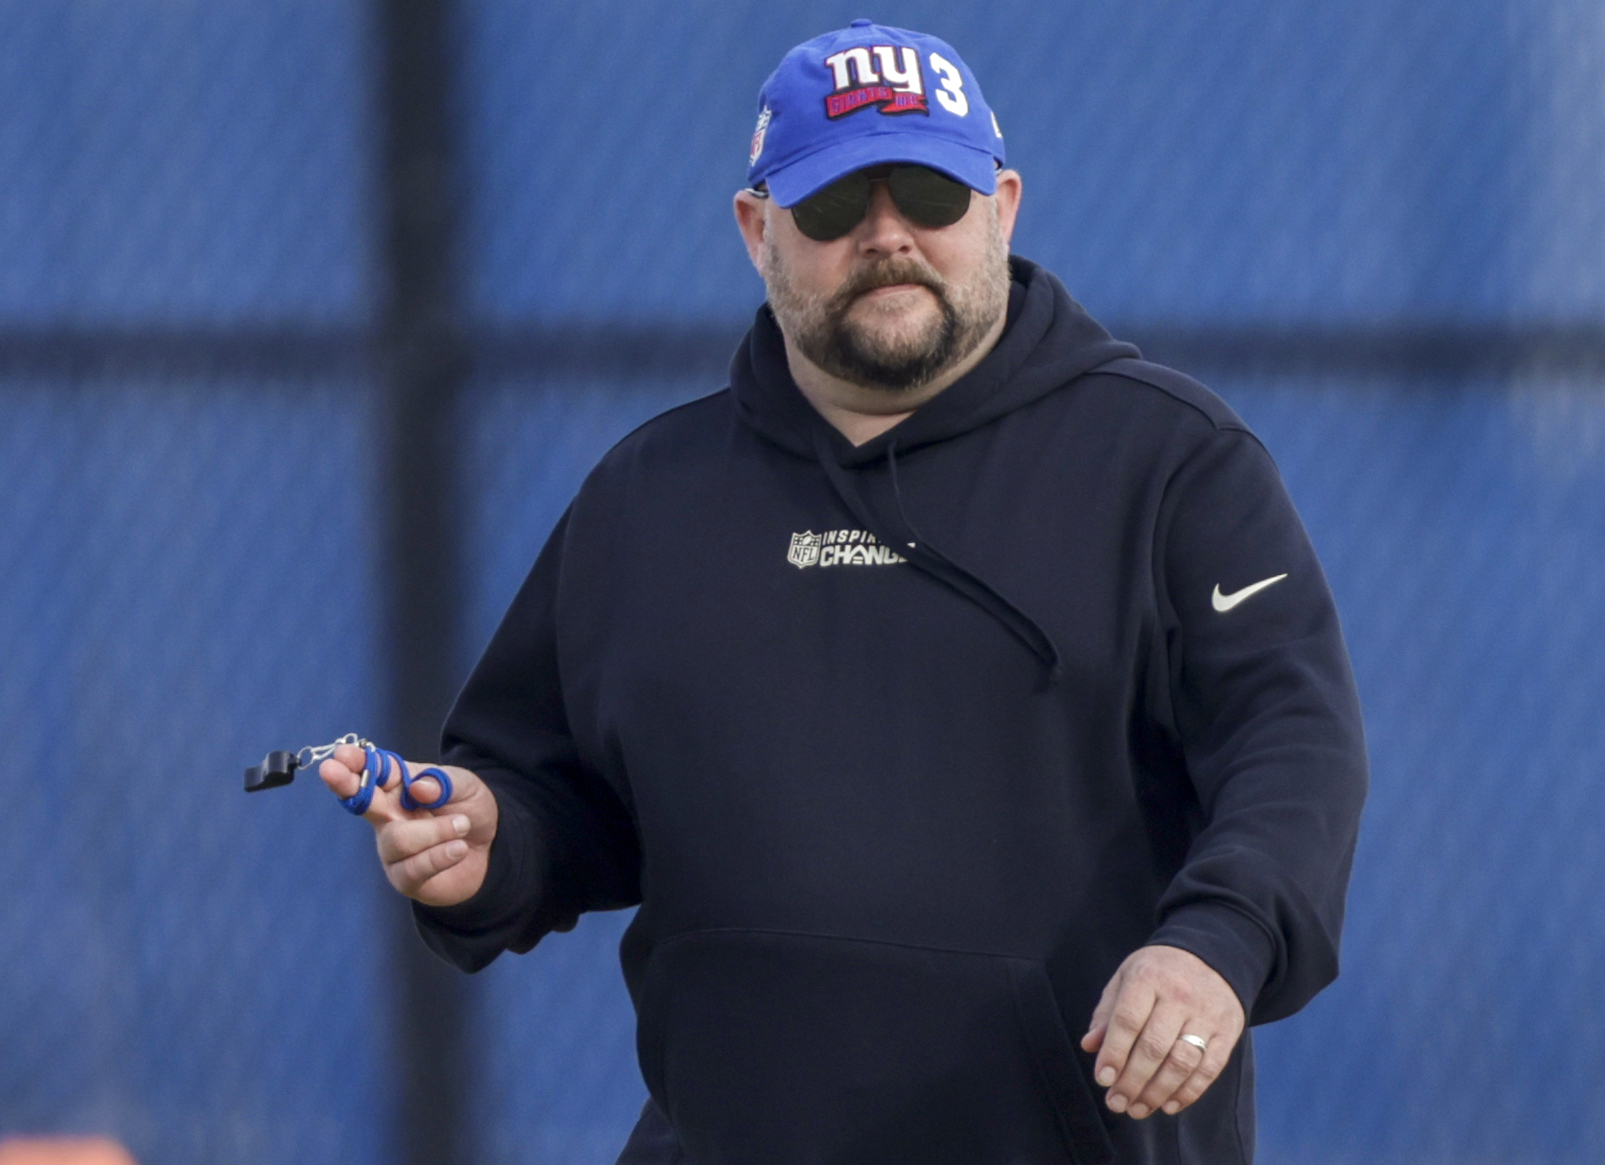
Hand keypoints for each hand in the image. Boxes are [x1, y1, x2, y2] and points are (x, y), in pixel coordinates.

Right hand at [319, 743, 497, 906]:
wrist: (493, 849)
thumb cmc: (470, 810)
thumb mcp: (466, 786)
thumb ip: (443, 783)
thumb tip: (416, 788)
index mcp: (400, 788)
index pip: (375, 772)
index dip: (359, 763)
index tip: (342, 754)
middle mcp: (388, 817)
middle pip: (361, 802)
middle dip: (346, 785)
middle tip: (331, 771)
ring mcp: (393, 849)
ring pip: (398, 839)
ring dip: (436, 831)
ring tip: (463, 825)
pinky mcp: (405, 878)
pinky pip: (413, 868)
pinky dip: (440, 856)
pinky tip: (458, 849)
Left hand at [1080, 944, 1244, 1119]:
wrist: (1212, 954)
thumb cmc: (1159, 970)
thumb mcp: (1127, 977)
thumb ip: (1107, 1012)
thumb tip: (1090, 1046)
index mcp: (1148, 977)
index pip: (1128, 1020)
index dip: (1114, 1053)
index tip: (1103, 1079)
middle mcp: (1179, 995)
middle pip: (1154, 1046)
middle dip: (1133, 1081)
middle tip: (1117, 1103)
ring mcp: (1207, 1014)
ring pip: (1182, 1062)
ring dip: (1158, 1092)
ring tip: (1138, 1109)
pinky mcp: (1228, 1030)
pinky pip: (1210, 1068)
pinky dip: (1189, 1092)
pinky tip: (1169, 1105)